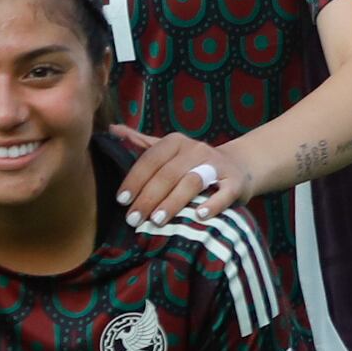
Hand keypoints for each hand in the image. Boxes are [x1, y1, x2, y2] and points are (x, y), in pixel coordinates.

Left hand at [110, 123, 243, 230]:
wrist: (239, 167)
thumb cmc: (194, 163)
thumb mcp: (170, 151)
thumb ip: (142, 143)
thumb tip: (112, 129)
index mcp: (176, 142)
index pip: (151, 160)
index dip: (134, 180)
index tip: (121, 200)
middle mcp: (196, 150)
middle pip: (168, 174)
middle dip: (148, 197)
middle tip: (134, 219)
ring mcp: (218, 165)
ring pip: (192, 182)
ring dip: (173, 202)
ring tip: (157, 221)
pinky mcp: (235, 182)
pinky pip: (224, 193)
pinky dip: (212, 204)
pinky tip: (199, 216)